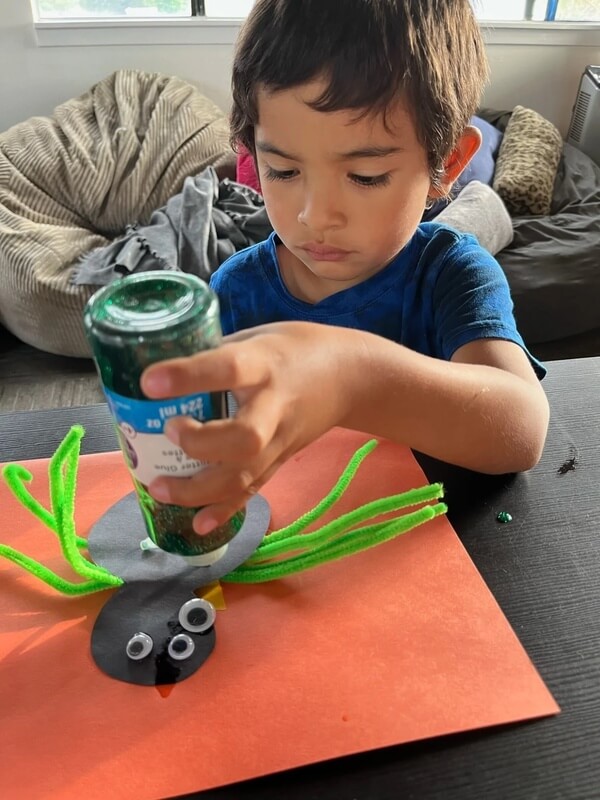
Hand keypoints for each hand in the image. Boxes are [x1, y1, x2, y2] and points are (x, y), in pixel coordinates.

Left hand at [140, 322, 358, 534]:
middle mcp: (275, 406)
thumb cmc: (296, 348)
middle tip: (170, 431)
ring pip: (245, 475)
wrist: (351, 377)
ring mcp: (281, 440)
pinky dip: (225, 510)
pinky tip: (198, 524)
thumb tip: (166, 370)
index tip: (149, 382)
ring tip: (159, 488)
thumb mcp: (257, 336)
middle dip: (201, 444)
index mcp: (265, 364)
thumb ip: (216, 353)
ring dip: (199, 489)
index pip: (228, 370)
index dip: (189, 377)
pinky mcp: (282, 461)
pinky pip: (254, 490)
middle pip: (245, 438)